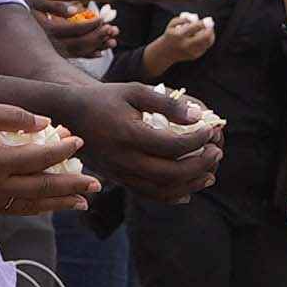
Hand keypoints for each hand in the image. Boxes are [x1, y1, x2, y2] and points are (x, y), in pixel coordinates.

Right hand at [0, 97, 87, 226]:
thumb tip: (46, 124)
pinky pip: (17, 210)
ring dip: (60, 203)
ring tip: (82, 201)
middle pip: (44, 188)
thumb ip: (13, 116)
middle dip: (73, 185)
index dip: (63, 149)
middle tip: (97, 184)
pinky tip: (50, 204)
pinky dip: (38, 208)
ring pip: (33, 206)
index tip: (79, 140)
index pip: (41, 157)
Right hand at [81, 79, 225, 202]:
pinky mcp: (119, 180)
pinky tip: (189, 190)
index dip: (197, 140)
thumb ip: (167, 103)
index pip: (172, 145)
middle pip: (171, 173)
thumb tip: (198, 116)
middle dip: (200, 164)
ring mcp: (120, 173)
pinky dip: (173, 195)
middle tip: (217, 152)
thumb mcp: (135, 91)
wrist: (70, 116)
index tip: (210, 130)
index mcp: (128, 135)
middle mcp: (124, 159)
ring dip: (191, 184)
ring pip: (162, 190)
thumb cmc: (105, 98)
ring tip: (210, 173)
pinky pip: (149, 194)